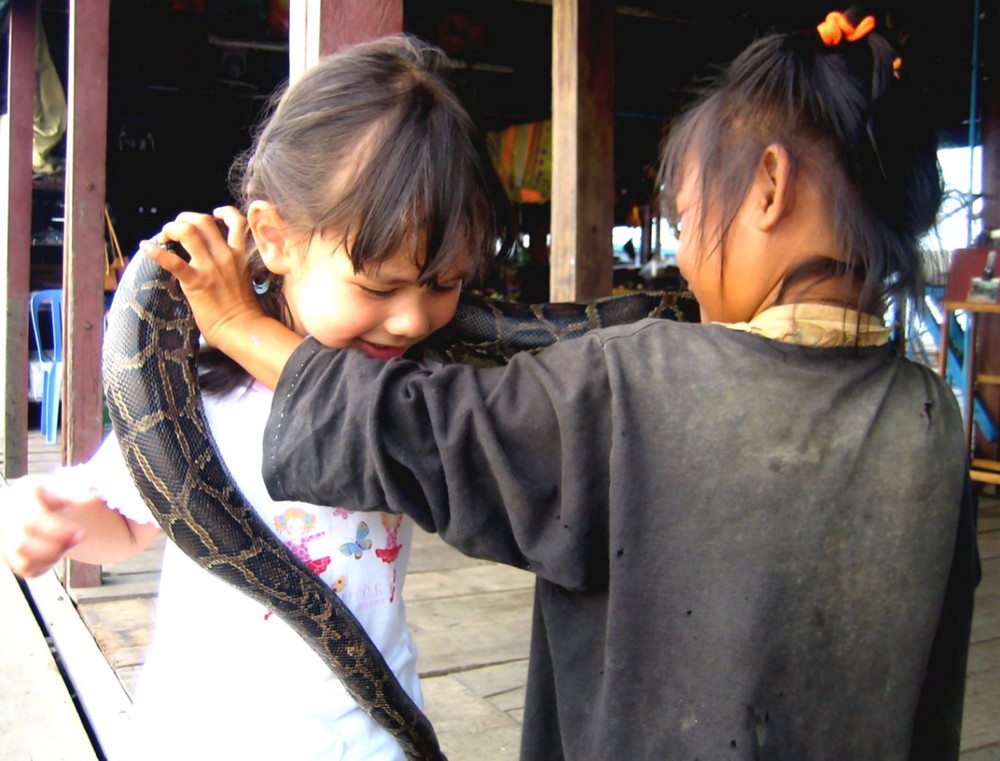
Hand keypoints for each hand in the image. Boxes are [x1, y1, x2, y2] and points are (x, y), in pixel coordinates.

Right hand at [0, 474, 90, 577]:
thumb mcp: (63, 487)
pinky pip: (27, 570)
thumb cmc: (51, 494)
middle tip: (80, 537)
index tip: (82, 533)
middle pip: (22, 544)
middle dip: (56, 546)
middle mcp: (6, 520)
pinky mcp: (11, 557)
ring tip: (70, 543)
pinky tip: (60, 551)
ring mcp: (6, 540)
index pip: (33, 520)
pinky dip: (46, 565)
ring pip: (22, 561)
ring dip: (52, 557)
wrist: (36, 503)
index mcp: (20, 497)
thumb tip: (96, 500)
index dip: (59, 530)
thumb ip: (78, 494)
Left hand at [139, 207, 264, 349]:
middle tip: (177, 228)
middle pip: (203, 221)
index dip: (221, 212)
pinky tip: (144, 247)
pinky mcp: (196, 282)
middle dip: (185, 219)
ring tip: (165, 236)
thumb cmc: (244, 310)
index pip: (236, 221)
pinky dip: (155, 252)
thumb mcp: (243, 278)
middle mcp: (225, 255)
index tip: (211, 216)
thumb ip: (230, 264)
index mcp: (239, 255)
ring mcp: (211, 268)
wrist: (243, 329)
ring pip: (188, 231)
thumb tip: (214, 261)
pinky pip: (172, 261)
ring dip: (172, 228)